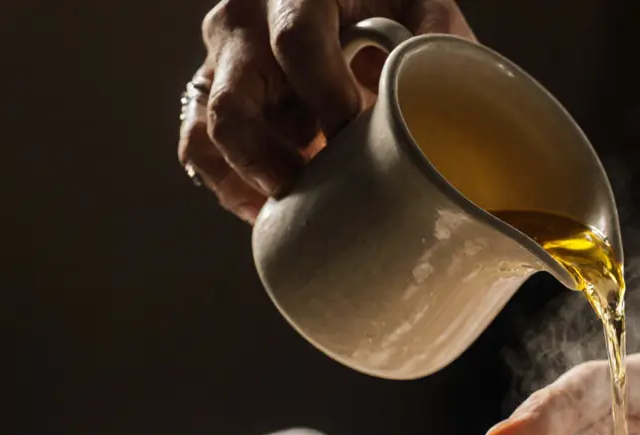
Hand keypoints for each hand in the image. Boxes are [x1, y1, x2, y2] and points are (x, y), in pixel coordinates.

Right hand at [177, 0, 472, 222]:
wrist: (350, 3)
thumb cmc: (387, 2)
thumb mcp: (420, 4)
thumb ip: (433, 36)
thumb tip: (439, 92)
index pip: (295, 43)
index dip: (326, 97)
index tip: (356, 136)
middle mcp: (244, 23)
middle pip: (232, 103)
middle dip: (274, 162)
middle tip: (318, 190)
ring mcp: (221, 62)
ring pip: (205, 134)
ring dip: (248, 182)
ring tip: (293, 207)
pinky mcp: (214, 97)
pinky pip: (200, 149)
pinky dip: (233, 186)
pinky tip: (271, 209)